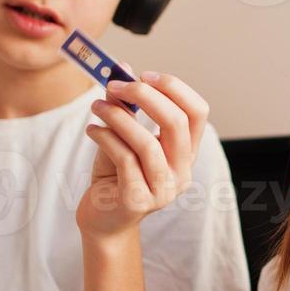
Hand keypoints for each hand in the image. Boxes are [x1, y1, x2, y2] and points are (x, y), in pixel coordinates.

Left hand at [78, 71, 208, 236]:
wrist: (102, 221)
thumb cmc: (115, 176)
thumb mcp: (122, 137)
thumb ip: (126, 108)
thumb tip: (121, 69)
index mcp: (186, 154)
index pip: (197, 112)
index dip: (175, 89)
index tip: (144, 76)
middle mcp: (182, 172)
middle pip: (177, 123)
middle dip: (144, 96)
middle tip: (115, 85)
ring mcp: (163, 190)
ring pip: (147, 143)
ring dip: (118, 117)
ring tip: (96, 106)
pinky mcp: (138, 201)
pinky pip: (124, 160)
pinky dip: (105, 137)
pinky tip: (92, 130)